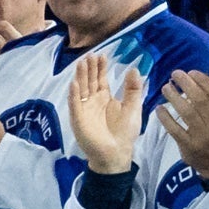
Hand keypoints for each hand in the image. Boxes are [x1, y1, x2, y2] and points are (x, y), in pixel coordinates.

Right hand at [64, 53, 140, 175]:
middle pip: (89, 81)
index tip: (101, 55)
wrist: (116, 153)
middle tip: (89, 55)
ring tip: (81, 63)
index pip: (100, 79)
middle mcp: (93, 101)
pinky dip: (74, 94)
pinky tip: (74, 84)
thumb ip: (133, 89)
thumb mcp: (133, 107)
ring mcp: (84, 110)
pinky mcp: (78, 119)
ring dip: (80, 76)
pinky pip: (75, 105)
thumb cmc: (125, 132)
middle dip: (89, 68)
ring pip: (81, 89)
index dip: (100, 68)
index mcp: (105, 98)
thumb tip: (134, 69)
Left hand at [158, 68, 208, 183]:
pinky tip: (159, 108)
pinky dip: (165, 118)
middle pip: (199, 100)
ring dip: (173, 97)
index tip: (191, 72)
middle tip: (175, 74)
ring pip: (186, 113)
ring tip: (165, 88)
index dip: (202, 80)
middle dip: (186, 84)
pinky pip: (175, 129)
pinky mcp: (189, 146)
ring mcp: (202, 136)